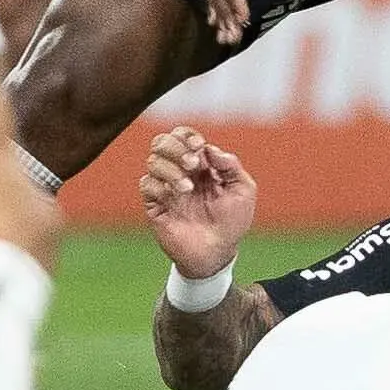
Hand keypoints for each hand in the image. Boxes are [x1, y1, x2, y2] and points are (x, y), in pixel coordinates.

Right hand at [133, 125, 257, 276]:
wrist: (217, 253)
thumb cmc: (232, 222)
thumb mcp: (243, 191)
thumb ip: (230, 166)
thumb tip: (210, 148)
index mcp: (201, 164)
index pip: (184, 136)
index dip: (187, 135)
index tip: (199, 147)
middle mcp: (180, 172)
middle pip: (162, 142)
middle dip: (176, 147)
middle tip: (192, 164)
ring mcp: (166, 188)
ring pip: (153, 161)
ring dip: (171, 169)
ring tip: (188, 189)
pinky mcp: (155, 205)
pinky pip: (146, 184)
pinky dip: (159, 185)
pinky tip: (175, 197)